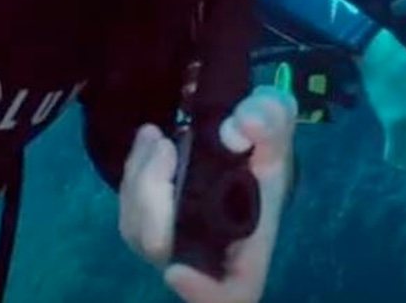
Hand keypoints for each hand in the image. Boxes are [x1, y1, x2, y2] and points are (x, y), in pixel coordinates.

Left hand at [118, 88, 295, 302]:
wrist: (238, 134)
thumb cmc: (263, 141)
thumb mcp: (277, 120)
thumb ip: (269, 119)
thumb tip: (243, 126)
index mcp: (249, 240)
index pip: (231, 292)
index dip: (202, 292)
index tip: (176, 271)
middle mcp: (208, 251)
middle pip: (164, 249)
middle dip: (153, 198)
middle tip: (166, 147)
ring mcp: (176, 239)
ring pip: (139, 229)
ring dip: (140, 179)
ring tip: (156, 137)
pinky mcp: (152, 221)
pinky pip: (129, 208)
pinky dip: (133, 173)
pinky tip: (149, 140)